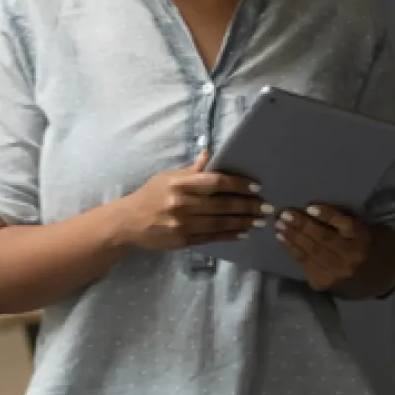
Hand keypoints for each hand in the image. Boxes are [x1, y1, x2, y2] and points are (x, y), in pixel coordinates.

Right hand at [115, 152, 268, 250]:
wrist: (127, 222)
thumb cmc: (151, 195)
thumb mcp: (168, 177)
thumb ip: (192, 169)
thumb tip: (212, 153)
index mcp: (180, 184)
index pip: (216, 182)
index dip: (239, 184)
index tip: (257, 187)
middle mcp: (182, 204)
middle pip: (222, 204)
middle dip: (248, 206)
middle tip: (267, 207)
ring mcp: (182, 224)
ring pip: (220, 223)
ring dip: (243, 222)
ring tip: (260, 221)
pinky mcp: (182, 240)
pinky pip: (211, 237)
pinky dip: (230, 235)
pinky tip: (243, 232)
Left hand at [276, 205, 372, 291]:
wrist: (376, 278)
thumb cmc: (367, 245)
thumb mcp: (363, 228)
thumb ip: (343, 220)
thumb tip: (313, 209)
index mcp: (363, 240)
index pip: (345, 225)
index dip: (327, 215)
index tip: (310, 206)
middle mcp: (350, 258)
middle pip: (323, 239)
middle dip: (301, 225)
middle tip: (284, 213)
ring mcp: (335, 273)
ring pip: (311, 252)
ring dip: (292, 237)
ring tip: (279, 224)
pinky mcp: (323, 283)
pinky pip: (304, 263)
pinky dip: (292, 250)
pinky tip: (283, 239)